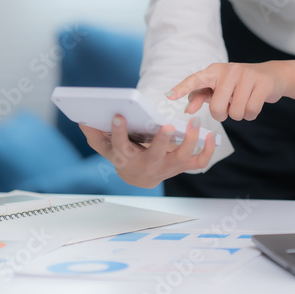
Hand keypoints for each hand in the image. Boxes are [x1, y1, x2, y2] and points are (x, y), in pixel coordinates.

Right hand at [79, 115, 215, 188]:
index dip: (119, 132)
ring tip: (195, 122)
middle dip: (162, 141)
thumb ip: (96, 136)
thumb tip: (83, 120)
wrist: (139, 178)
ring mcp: (167, 167)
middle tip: (168, 124)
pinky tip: (211, 135)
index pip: (121, 146)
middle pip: (156, 156)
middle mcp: (148, 165)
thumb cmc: (124, 157)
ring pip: (181, 158)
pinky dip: (207, 151)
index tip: (118, 115)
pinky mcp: (182, 166)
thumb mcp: (106, 148)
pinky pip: (198, 162)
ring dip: (191, 141)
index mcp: (128, 159)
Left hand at [165, 61, 291, 121]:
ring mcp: (247, 75)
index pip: (196, 79)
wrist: (272, 75)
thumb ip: (201, 96)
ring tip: (243, 102)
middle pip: (217, 107)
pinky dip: (251, 115)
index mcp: (215, 70)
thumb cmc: (239, 85)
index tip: (169, 96)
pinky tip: (254, 105)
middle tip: (229, 106)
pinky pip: (251, 112)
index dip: (182, 88)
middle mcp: (230, 70)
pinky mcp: (263, 83)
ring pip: (236, 112)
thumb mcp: (219, 87)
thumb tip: (188, 109)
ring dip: (239, 115)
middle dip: (223, 114)